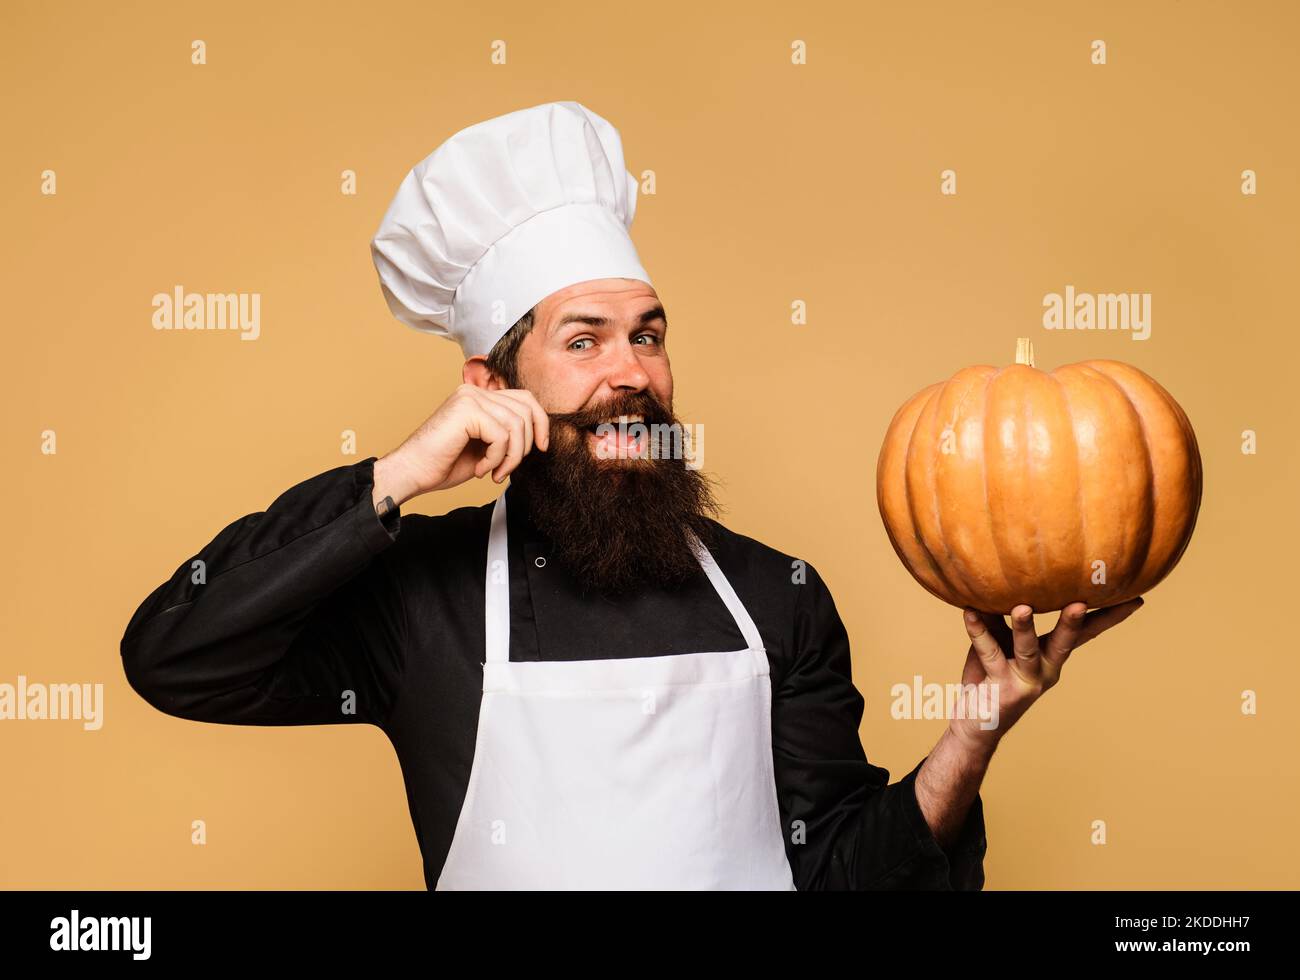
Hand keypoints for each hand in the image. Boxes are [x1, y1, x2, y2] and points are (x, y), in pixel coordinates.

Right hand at [373, 384, 549, 505]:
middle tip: (507, 469)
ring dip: (510, 457)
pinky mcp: (466, 410)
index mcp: (479, 396)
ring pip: (516, 425)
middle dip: (526, 445)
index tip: (542, 448)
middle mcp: (474, 391)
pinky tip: (480, 470)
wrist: (412, 473)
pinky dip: (496, 459)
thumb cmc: (444, 464)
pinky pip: (501, 436)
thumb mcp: (485, 446)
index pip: (526, 399)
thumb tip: (540, 436)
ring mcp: (469, 398)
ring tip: (494, 472)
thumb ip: (506, 434)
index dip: (541, 423)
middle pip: (526, 409)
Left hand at [947, 598, 1144, 754]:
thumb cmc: (990, 676)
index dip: (1108, 617)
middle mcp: (1046, 669)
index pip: (1086, 633)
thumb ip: (1001, 617)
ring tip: (1023, 608)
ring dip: (1024, 628)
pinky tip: (970, 612)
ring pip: (1027, 650)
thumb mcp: (1000, 641)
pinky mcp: (1001, 688)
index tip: (1135, 599)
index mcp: (1052, 656)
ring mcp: (1025, 680)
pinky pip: (989, 653)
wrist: (976, 725)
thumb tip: (1001, 580)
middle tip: (1082, 602)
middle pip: (1066, 643)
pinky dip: (978, 632)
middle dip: (1075, 623)